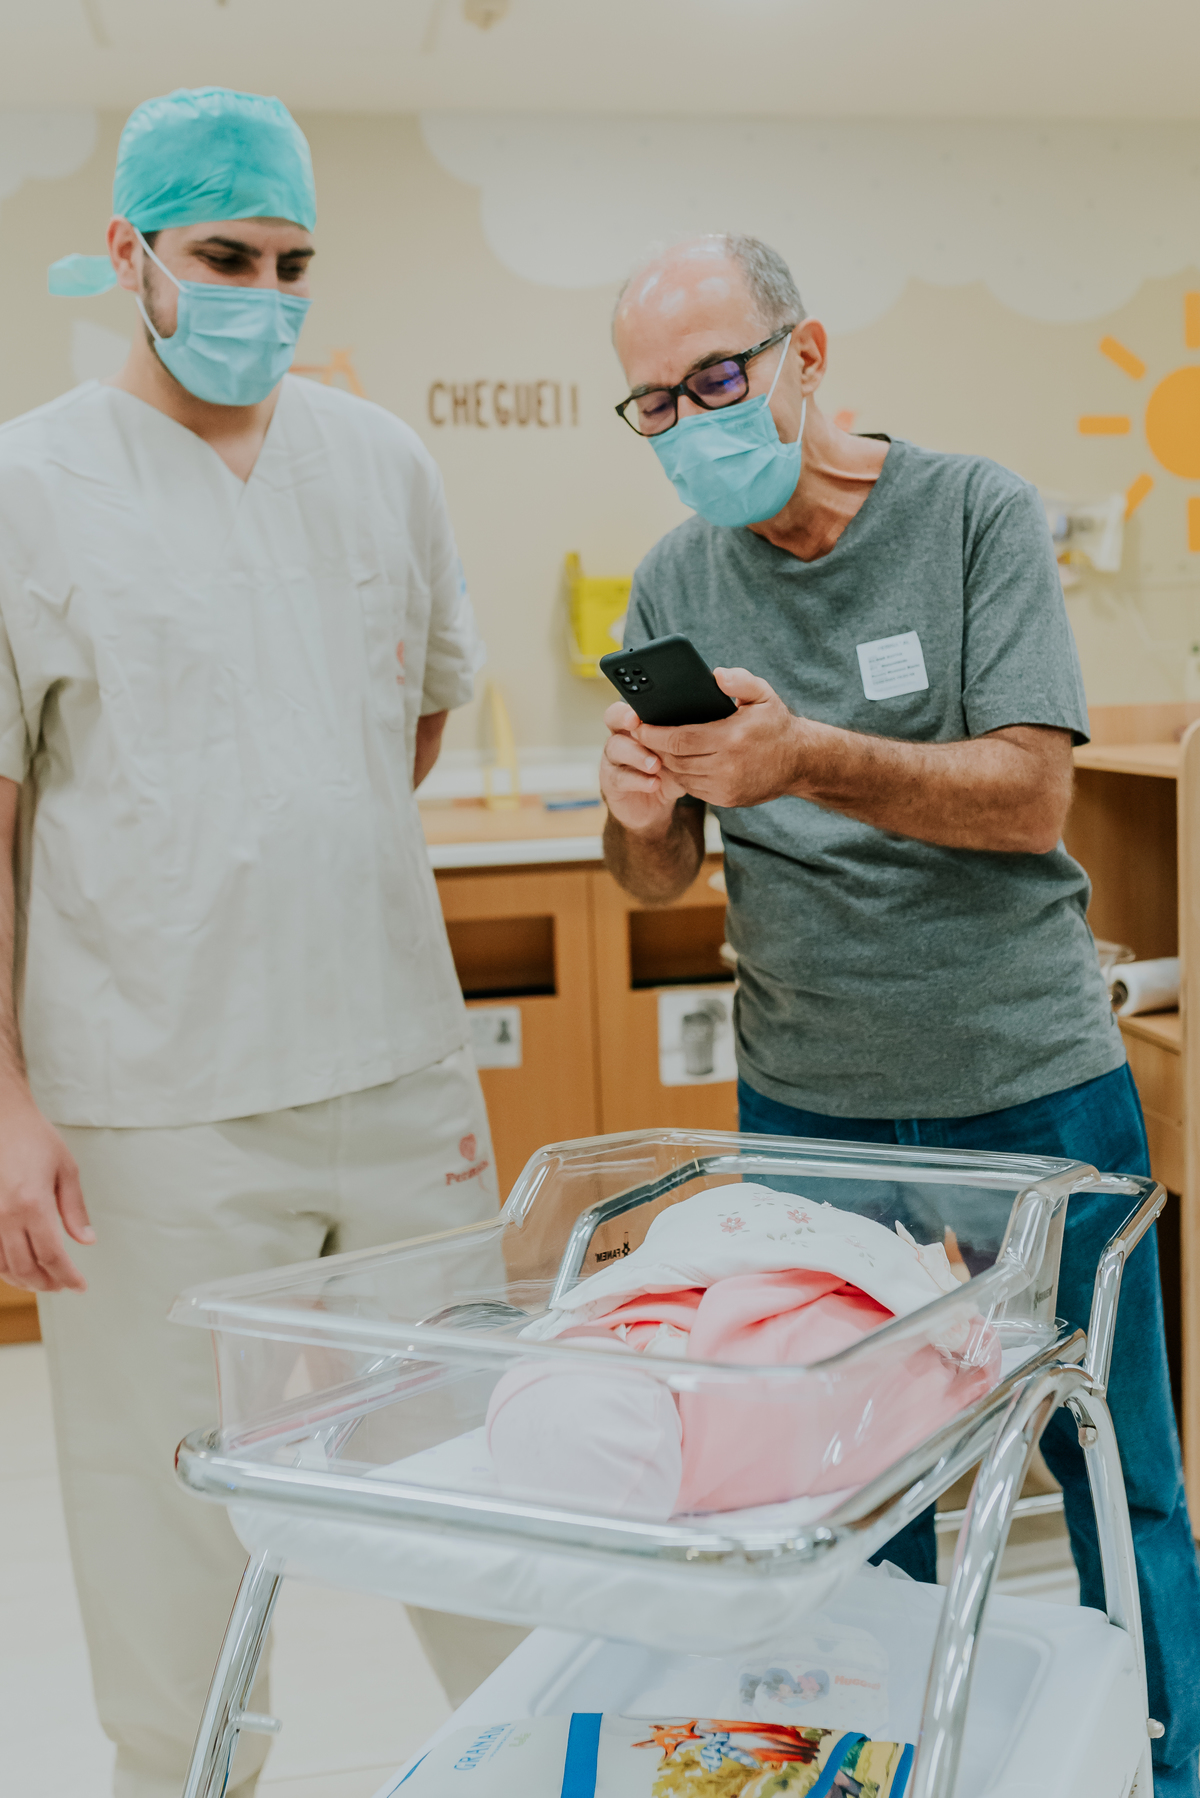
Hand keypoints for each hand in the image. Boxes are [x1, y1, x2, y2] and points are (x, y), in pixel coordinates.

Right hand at [0, 1090, 91, 1291]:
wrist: (1, 1117)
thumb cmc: (34, 1138)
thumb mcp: (66, 1170)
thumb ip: (74, 1209)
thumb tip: (86, 1240)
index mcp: (32, 1204)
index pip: (51, 1256)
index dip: (67, 1277)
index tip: (79, 1286)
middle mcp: (4, 1216)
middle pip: (25, 1267)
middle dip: (46, 1283)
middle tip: (62, 1285)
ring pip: (2, 1266)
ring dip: (23, 1280)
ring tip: (43, 1280)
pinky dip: (3, 1267)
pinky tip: (17, 1266)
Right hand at [600, 698, 688, 833]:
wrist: (655, 804)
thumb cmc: (669, 770)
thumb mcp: (682, 751)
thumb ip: (689, 735)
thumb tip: (709, 715)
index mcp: (638, 722)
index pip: (629, 703)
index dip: (632, 704)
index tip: (641, 710)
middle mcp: (621, 735)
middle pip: (613, 718)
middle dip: (624, 719)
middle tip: (637, 724)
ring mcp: (613, 759)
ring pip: (616, 748)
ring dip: (637, 754)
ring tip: (656, 764)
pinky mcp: (612, 782)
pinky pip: (620, 778)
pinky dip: (639, 780)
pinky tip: (655, 783)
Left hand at [627, 667, 803, 808]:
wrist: (800, 762)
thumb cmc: (776, 724)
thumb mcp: (764, 695)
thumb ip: (741, 680)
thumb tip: (716, 675)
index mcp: (732, 739)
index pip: (679, 740)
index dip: (653, 735)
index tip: (638, 726)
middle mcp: (727, 767)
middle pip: (675, 761)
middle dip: (653, 748)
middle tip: (640, 735)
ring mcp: (726, 787)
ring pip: (681, 777)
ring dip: (664, 764)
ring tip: (654, 748)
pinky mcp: (727, 799)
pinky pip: (693, 789)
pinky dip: (681, 776)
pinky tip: (675, 763)